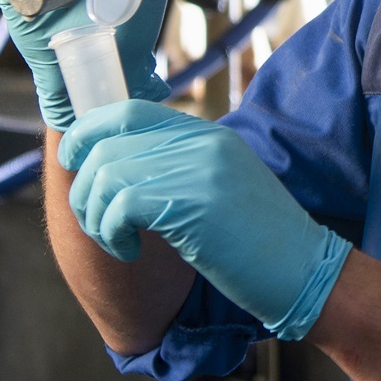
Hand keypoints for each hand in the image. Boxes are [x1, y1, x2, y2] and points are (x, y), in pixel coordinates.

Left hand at [60, 100, 352, 339]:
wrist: (304, 269)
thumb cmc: (260, 241)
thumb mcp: (221, 188)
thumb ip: (179, 169)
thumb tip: (112, 168)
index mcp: (207, 134)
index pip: (128, 110)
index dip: (87, 132)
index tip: (76, 165)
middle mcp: (201, 142)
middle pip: (106, 144)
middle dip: (85, 189)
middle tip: (100, 225)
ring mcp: (199, 169)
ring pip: (107, 174)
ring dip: (95, 216)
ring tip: (116, 241)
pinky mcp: (193, 203)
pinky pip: (121, 206)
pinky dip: (112, 234)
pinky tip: (131, 252)